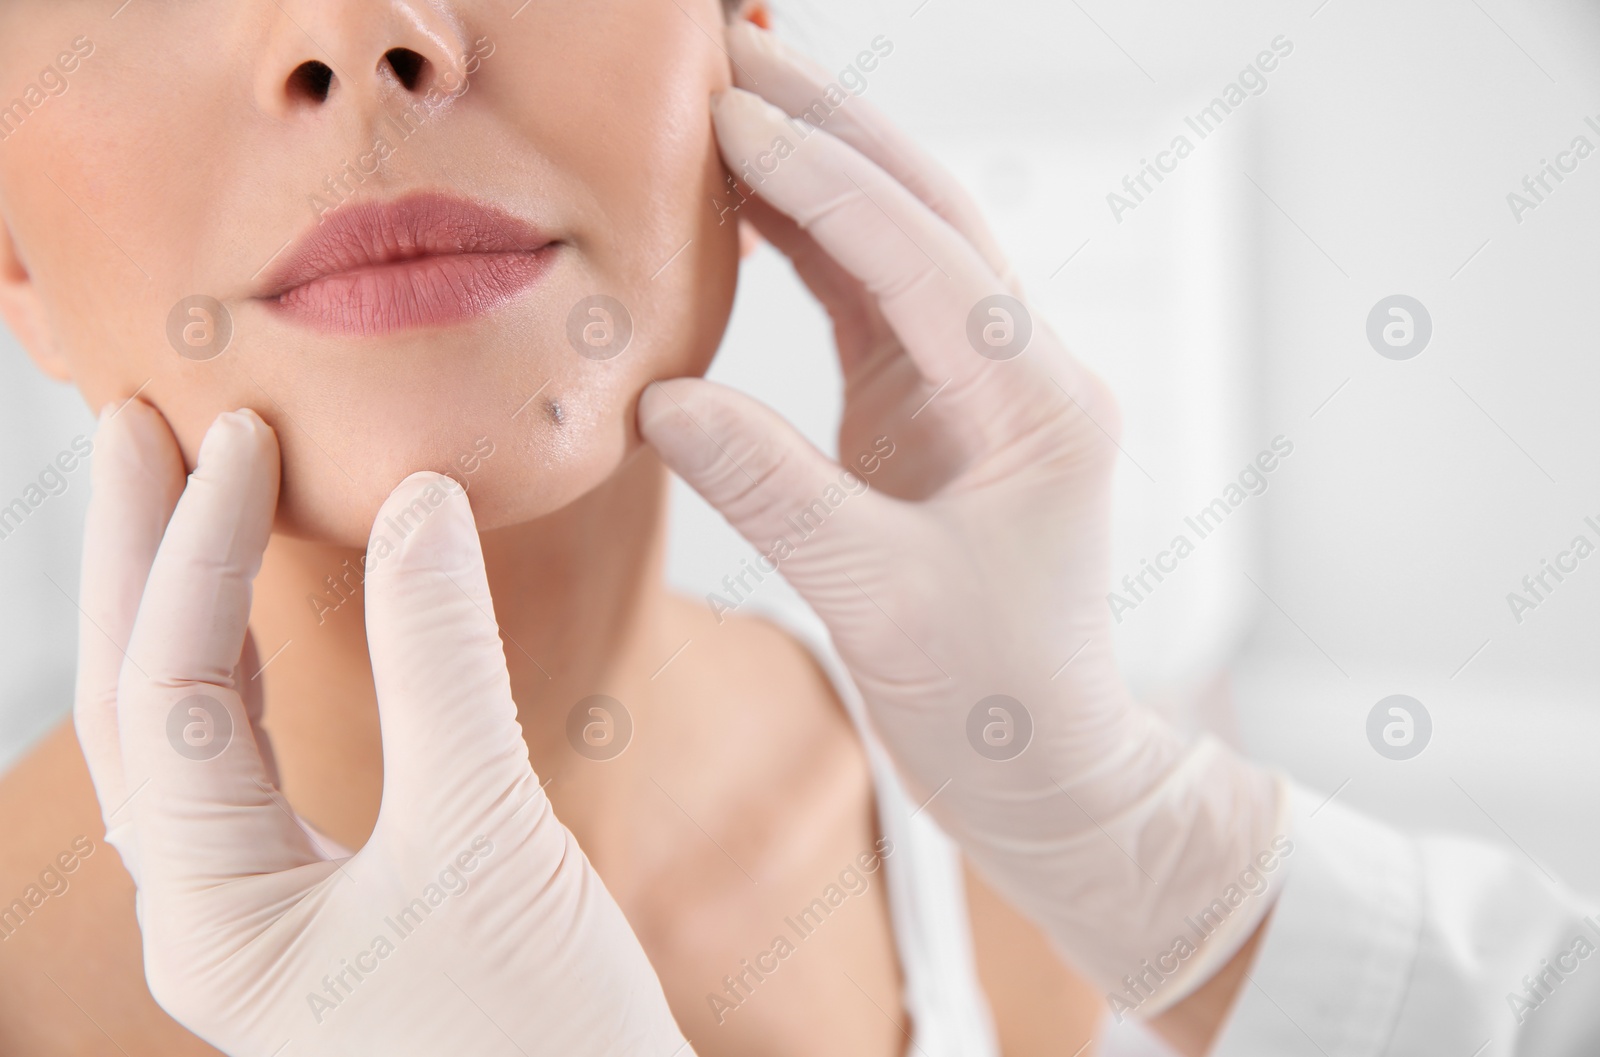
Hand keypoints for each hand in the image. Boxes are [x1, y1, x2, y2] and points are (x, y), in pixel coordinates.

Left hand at [74, 402, 688, 1056]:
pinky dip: (251, 667)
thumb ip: (442, 667)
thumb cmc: (542, 1046)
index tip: (245, 434)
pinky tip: (268, 607)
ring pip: (185, 732)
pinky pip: (252, 761)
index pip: (170, 693)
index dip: (199, 548)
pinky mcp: (329, 904)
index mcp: (212, 917)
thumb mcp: (487, 843)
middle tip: (137, 419)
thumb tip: (418, 502)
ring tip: (186, 487)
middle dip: (134, 557)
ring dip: (180, 602)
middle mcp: (210, 913)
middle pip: (138, 705)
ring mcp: (264, 913)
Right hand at [640, 22, 1286, 1014]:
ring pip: (898, 241)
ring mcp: (979, 382)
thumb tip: (660, 398)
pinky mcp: (935, 408)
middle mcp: (1020, 368)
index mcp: (1037, 399)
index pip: (921, 256)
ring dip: (818, 170)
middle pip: (924, 211)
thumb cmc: (993, 699)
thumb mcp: (879, 601)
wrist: (1044, 767)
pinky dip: (809, 243)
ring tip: (725, 103)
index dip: (823, 181)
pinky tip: (746, 204)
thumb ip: (775, 494)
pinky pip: (870, 298)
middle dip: (831, 127)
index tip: (730, 118)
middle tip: (728, 54)